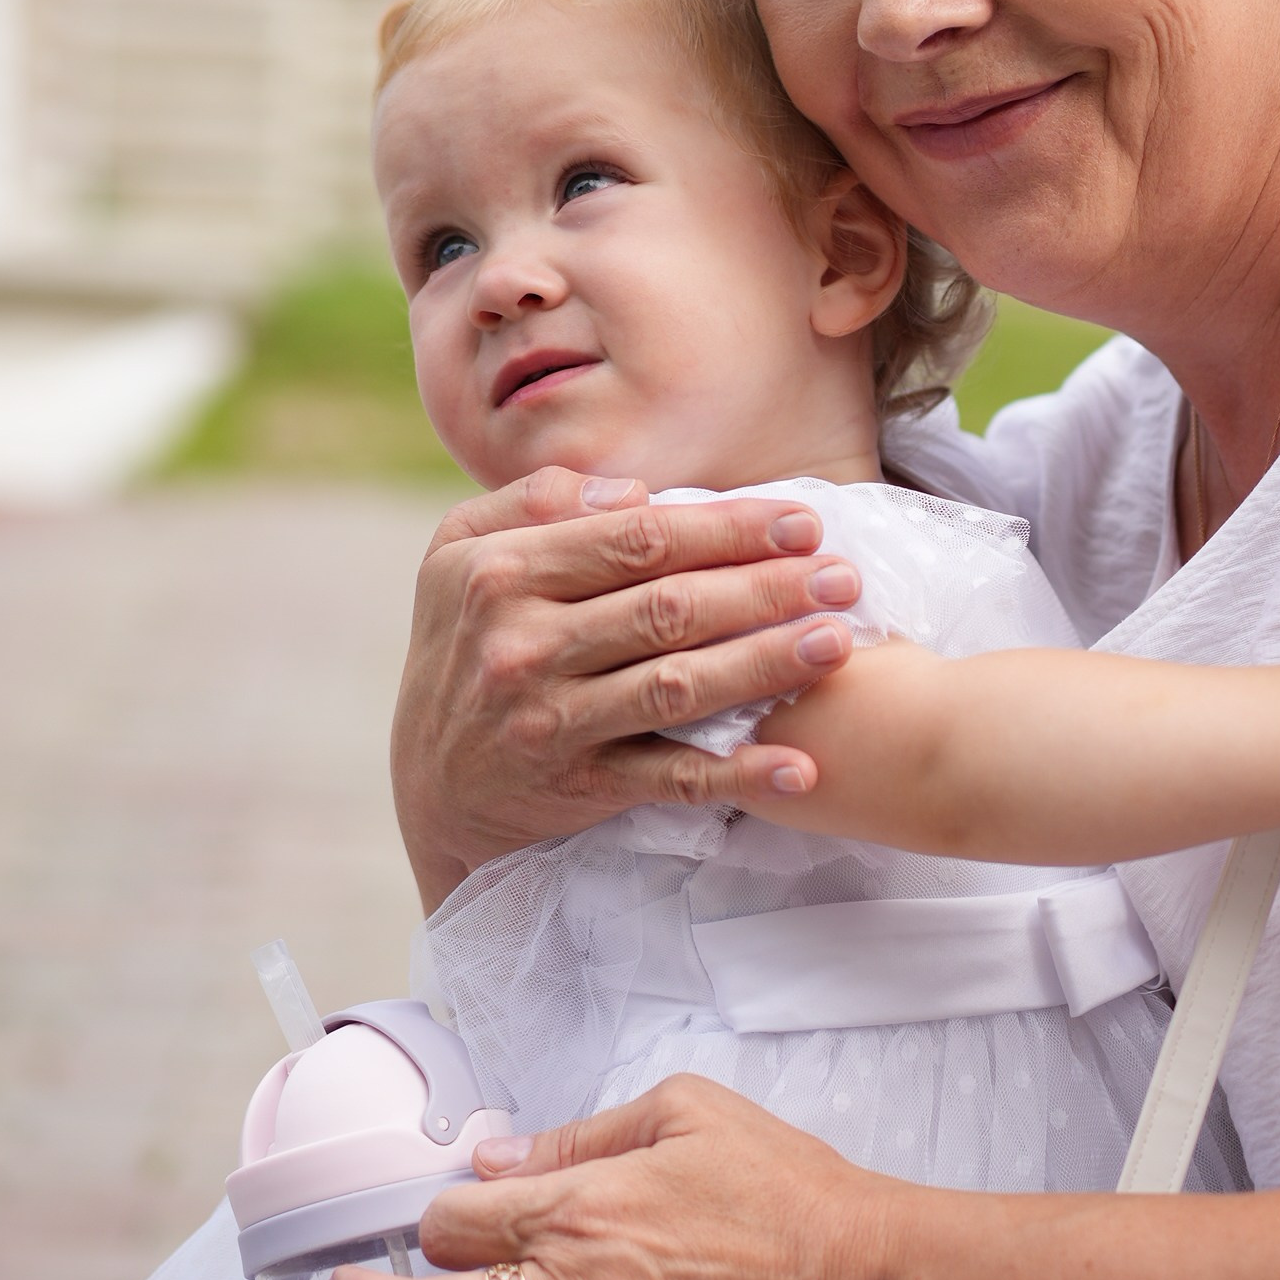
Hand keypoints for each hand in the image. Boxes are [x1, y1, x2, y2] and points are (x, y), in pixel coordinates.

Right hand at [390, 469, 866, 903]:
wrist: (434, 780)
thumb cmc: (467, 640)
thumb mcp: (462, 554)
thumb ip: (539, 503)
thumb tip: (634, 492)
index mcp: (501, 573)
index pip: (636, 540)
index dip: (727, 529)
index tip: (802, 522)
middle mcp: (522, 645)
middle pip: (667, 608)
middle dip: (766, 589)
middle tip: (844, 578)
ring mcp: (550, 721)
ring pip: (677, 686)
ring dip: (765, 665)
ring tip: (838, 644)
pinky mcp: (576, 786)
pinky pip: (669, 780)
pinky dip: (737, 775)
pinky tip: (799, 766)